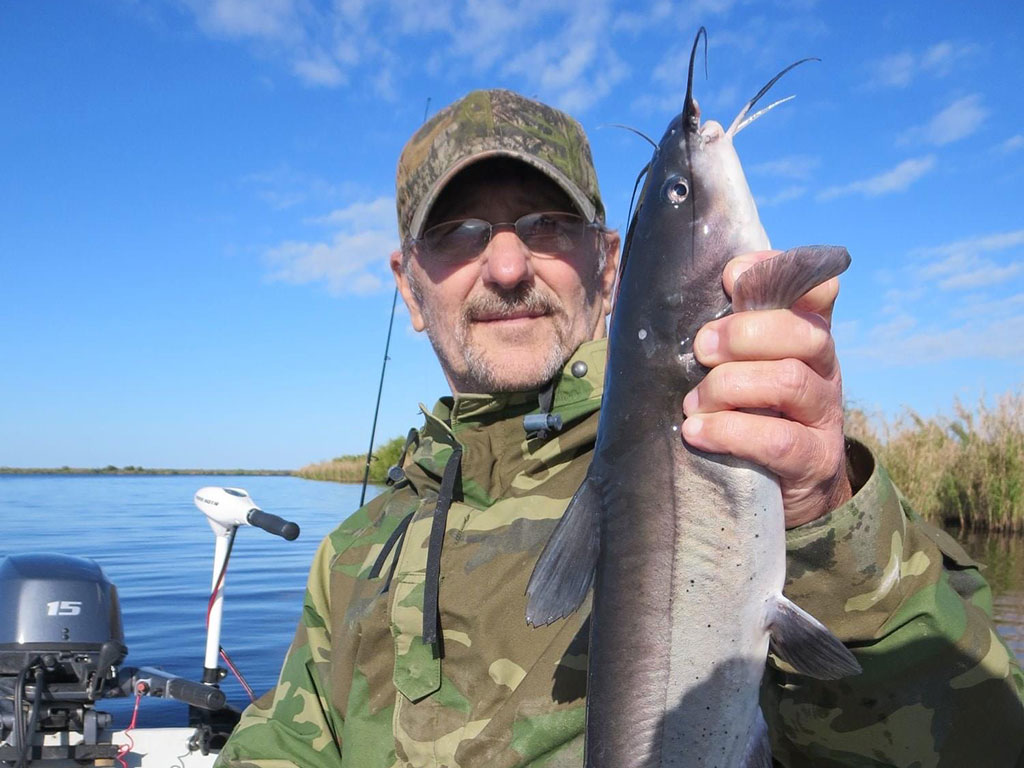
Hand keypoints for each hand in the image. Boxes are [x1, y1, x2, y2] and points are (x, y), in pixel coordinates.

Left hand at [681, 250, 851, 527]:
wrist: (784, 490)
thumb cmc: (746, 415)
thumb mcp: (737, 368)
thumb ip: (717, 336)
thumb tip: (655, 300)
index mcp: (805, 337)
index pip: (817, 290)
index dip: (777, 273)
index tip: (731, 279)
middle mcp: (825, 370)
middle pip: (804, 333)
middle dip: (743, 334)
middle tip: (701, 350)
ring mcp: (825, 416)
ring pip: (790, 381)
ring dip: (729, 386)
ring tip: (693, 403)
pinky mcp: (815, 462)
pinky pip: (779, 440)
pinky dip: (729, 431)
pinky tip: (696, 432)